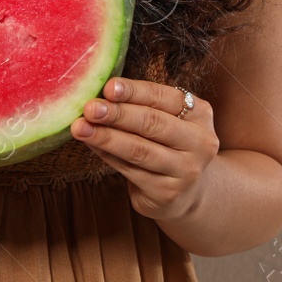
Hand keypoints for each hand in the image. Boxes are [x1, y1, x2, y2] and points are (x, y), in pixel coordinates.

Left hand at [70, 77, 217, 221]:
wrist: (187, 192)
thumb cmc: (168, 144)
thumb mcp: (167, 119)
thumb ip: (142, 104)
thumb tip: (101, 93)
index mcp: (200, 114)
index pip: (164, 97)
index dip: (135, 91)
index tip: (108, 87)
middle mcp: (200, 142)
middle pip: (153, 123)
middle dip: (117, 114)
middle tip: (90, 108)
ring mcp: (186, 171)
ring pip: (139, 150)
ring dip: (106, 137)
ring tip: (81, 127)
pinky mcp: (168, 194)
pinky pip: (130, 171)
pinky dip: (107, 155)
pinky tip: (91, 145)